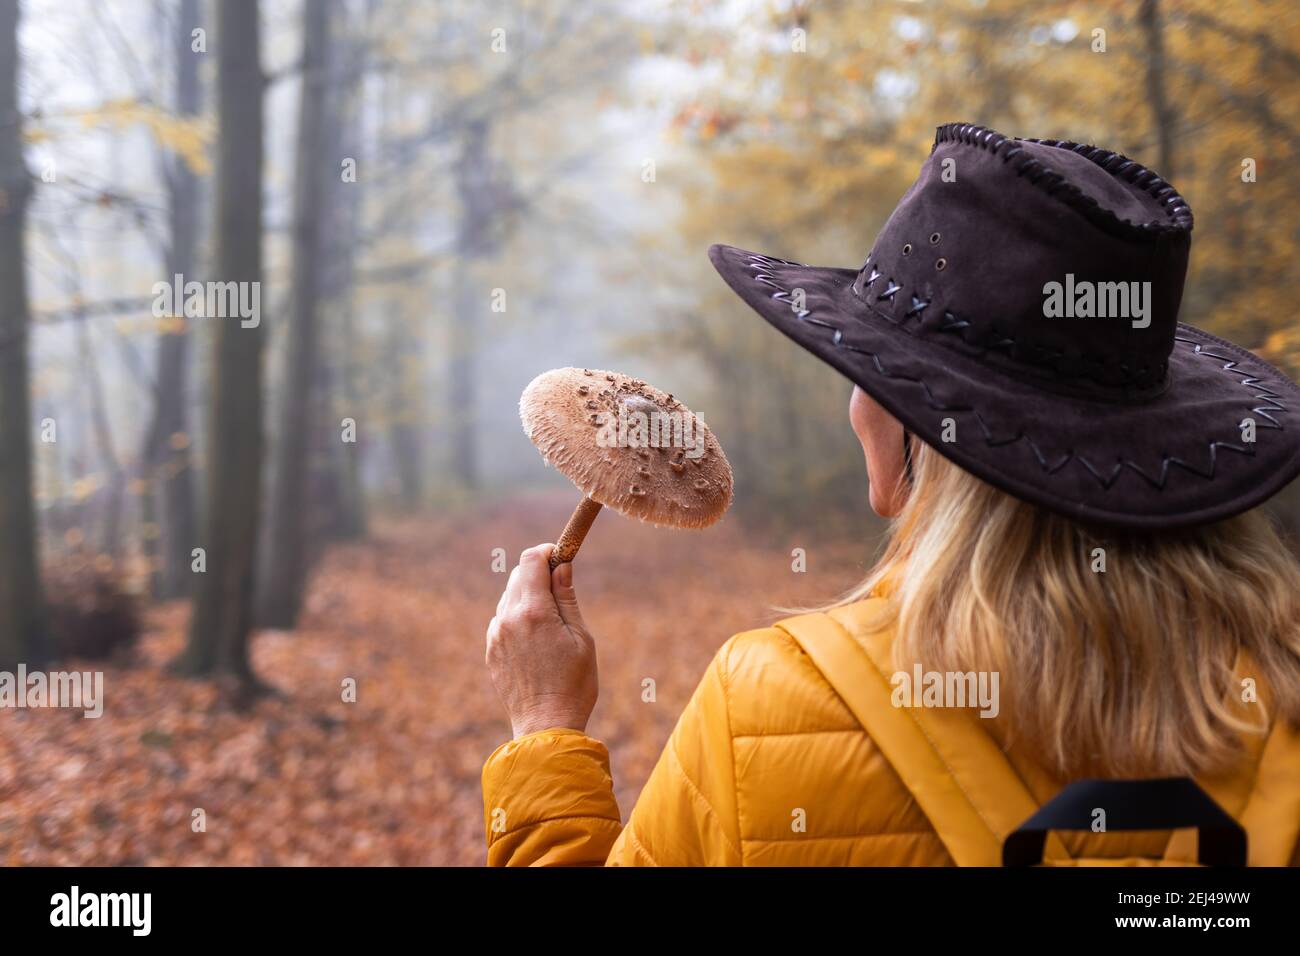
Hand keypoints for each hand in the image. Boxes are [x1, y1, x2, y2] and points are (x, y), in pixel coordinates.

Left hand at [486, 544, 597, 738]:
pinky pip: (502, 620)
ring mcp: (495, 636)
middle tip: (561, 589)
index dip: (547, 552)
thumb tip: (561, 566)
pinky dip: (517, 618)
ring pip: (508, 598)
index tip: (562, 558)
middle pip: (517, 575)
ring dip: (528, 597)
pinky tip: (536, 641)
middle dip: (539, 574)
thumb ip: (567, 597)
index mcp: (533, 611)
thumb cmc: (573, 684)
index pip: (530, 560)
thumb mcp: (580, 637)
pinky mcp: (490, 651)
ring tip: (551, 623)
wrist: (545, 726)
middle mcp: (507, 619)